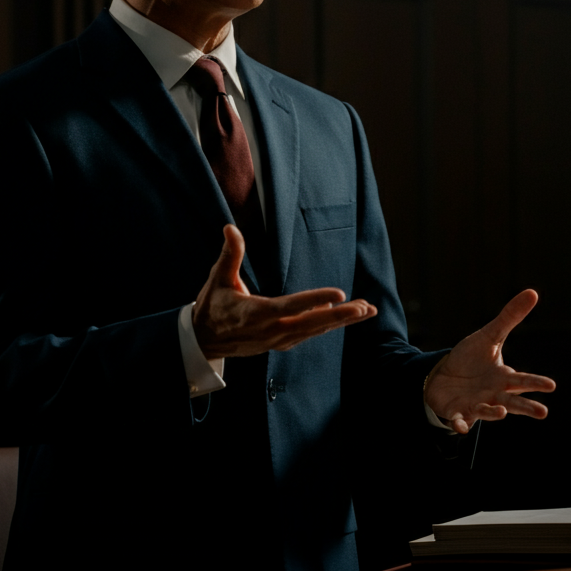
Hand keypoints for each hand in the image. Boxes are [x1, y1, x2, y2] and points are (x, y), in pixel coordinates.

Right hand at [193, 224, 376, 359]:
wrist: (204, 340)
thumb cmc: (212, 305)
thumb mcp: (218, 278)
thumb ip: (230, 254)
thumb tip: (230, 227)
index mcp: (255, 313)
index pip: (291, 306)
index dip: (316, 300)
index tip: (339, 294)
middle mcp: (271, 330)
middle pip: (312, 324)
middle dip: (341, 316)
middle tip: (365, 307)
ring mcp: (277, 339)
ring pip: (315, 330)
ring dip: (341, 321)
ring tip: (366, 310)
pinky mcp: (280, 343)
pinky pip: (309, 333)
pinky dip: (327, 325)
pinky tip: (344, 316)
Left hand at [423, 289, 555, 434]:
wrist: (444, 376)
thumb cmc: (471, 359)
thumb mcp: (490, 336)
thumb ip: (510, 318)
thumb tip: (533, 292)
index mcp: (504, 378)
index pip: (523, 380)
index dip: (535, 382)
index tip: (551, 385)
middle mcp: (493, 394)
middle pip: (513, 402)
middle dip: (526, 407)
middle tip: (542, 412)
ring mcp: (476, 405)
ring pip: (488, 412)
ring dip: (494, 413)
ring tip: (501, 412)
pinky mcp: (457, 412)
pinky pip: (459, 420)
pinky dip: (460, 424)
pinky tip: (460, 427)